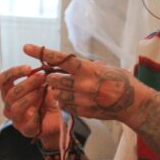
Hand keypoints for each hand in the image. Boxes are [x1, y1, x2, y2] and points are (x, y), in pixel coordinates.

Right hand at [0, 58, 62, 148]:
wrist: (57, 121)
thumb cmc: (47, 100)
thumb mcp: (44, 85)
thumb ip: (41, 77)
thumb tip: (44, 66)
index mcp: (9, 92)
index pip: (3, 80)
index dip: (13, 73)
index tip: (29, 68)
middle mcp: (9, 106)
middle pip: (11, 93)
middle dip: (27, 83)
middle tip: (42, 77)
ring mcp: (16, 119)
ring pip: (16, 107)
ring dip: (31, 97)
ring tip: (43, 91)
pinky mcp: (26, 131)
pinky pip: (28, 124)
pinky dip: (36, 117)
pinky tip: (43, 111)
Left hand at [22, 44, 147, 122]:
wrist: (133, 103)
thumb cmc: (120, 80)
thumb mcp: (104, 67)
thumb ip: (84, 66)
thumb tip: (66, 62)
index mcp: (88, 69)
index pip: (60, 59)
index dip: (42, 52)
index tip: (26, 47)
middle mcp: (83, 85)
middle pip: (53, 79)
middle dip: (51, 77)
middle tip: (55, 76)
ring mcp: (82, 100)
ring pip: (56, 94)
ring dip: (58, 90)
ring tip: (71, 88)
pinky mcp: (82, 111)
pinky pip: (64, 105)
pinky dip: (66, 101)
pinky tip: (77, 98)